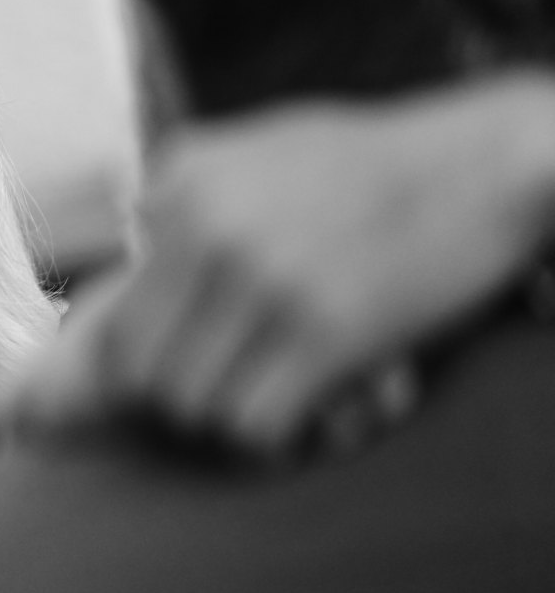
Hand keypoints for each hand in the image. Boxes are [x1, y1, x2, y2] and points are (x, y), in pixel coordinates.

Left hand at [11, 74, 554, 451]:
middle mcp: (205, 224)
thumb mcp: (254, 161)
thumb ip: (175, 220)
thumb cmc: (370, 172)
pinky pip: (251, 424)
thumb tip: (102, 303)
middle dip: (181, 394)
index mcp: (178, 182)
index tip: (163, 378)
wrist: (490, 160)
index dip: (135, 367)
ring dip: (234, 413)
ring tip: (285, 385)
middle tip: (239, 384)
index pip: (107, 317)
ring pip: (188, 403)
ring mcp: (262, 276)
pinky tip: (316, 405)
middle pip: (136, 370)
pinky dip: (278, 433)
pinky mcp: (324, 327)